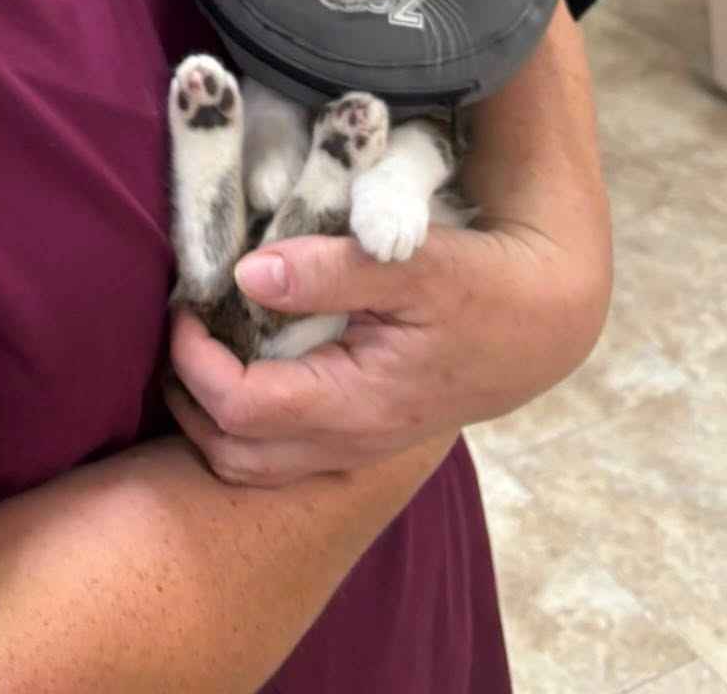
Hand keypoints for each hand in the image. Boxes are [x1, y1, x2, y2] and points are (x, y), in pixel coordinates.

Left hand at [165, 215, 607, 489]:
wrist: (543, 321)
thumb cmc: (482, 286)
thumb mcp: (413, 262)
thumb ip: (330, 268)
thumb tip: (247, 274)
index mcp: (354, 405)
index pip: (239, 408)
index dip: (193, 358)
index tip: (185, 303)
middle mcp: (349, 442)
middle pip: (231, 454)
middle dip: (187, 395)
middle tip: (182, 327)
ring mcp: (356, 445)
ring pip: (252, 463)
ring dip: (211, 412)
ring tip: (202, 342)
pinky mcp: (362, 432)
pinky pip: (282, 449)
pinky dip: (246, 415)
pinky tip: (248, 356)